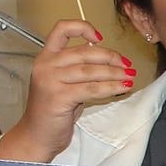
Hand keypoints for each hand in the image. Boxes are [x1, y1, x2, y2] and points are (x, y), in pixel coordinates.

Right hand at [0, 19, 135, 162]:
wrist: (36, 137)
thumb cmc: (52, 111)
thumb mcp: (62, 83)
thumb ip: (78, 69)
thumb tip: (109, 61)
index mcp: (45, 57)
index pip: (61, 29)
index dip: (83, 28)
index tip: (100, 38)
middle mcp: (46, 65)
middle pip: (84, 52)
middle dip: (110, 57)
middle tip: (127, 64)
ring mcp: (50, 80)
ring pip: (91, 71)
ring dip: (114, 73)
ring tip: (129, 76)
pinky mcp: (59, 97)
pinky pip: (91, 88)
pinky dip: (110, 87)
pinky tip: (122, 88)